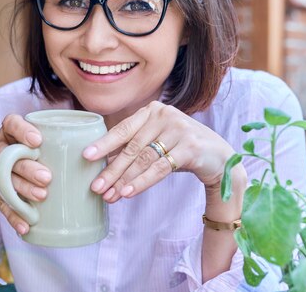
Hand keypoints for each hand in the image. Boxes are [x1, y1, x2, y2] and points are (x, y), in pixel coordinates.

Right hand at [0, 114, 52, 233]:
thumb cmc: (21, 154)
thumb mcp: (28, 143)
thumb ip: (50, 143)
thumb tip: (95, 154)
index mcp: (7, 132)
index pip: (10, 123)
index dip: (22, 131)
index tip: (38, 141)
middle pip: (8, 155)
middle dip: (28, 168)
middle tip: (47, 178)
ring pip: (4, 179)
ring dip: (23, 189)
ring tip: (41, 196)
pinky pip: (0, 203)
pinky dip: (14, 215)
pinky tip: (25, 225)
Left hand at [83, 101, 239, 202]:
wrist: (219, 158)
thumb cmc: (181, 150)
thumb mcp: (158, 143)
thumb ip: (135, 148)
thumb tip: (102, 169)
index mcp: (152, 110)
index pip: (123, 129)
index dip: (104, 144)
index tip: (86, 156)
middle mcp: (165, 115)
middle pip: (132, 147)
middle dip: (112, 169)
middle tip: (96, 187)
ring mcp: (179, 129)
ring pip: (144, 159)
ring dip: (125, 180)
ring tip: (110, 195)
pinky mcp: (190, 146)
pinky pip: (160, 168)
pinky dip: (143, 181)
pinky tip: (129, 192)